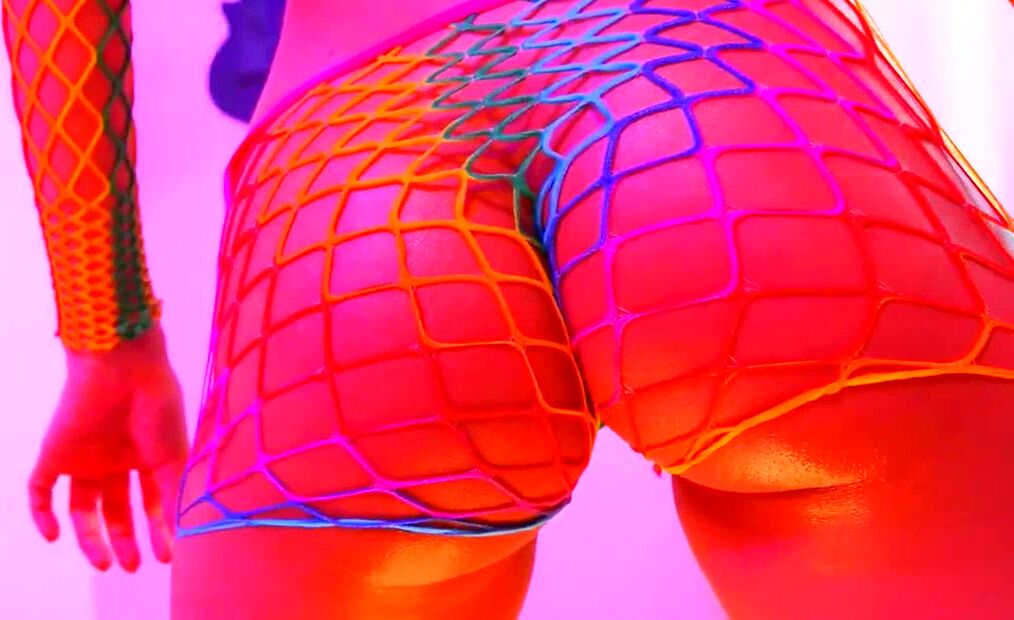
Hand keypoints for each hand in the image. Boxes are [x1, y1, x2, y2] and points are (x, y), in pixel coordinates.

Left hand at [29, 324, 187, 571]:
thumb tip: (184, 537)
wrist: (123, 366)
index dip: (157, 529)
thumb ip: (174, 498)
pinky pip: (40, 489)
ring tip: (105, 565)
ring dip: (91, 537)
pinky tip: (54, 536)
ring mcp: (84, 456)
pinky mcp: (55, 453)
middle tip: (133, 566)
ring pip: (82, 508)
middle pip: (116, 508)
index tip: (166, 556)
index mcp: (147, 455)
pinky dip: (41, 515)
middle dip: (125, 539)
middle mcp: (115, 458)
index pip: (150, 501)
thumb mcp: (174, 458)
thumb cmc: (158, 406)